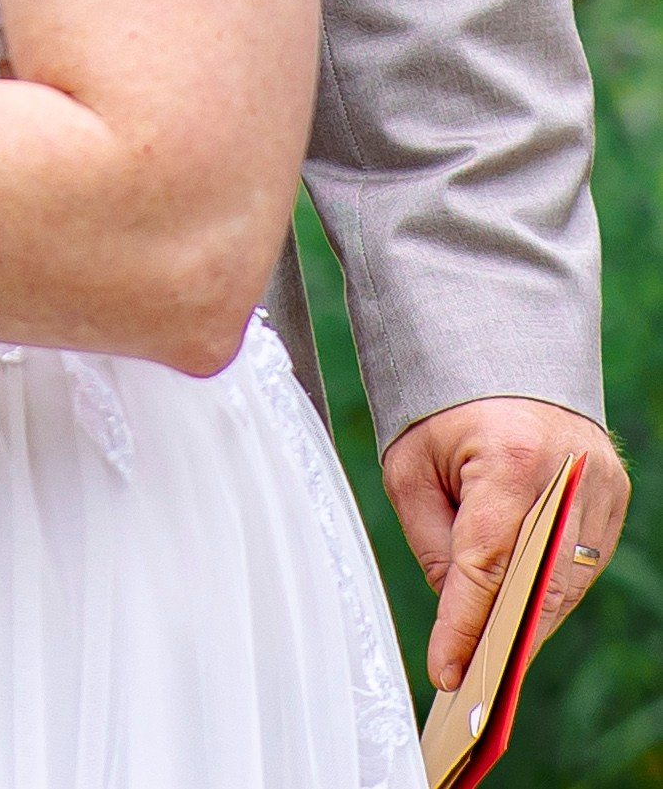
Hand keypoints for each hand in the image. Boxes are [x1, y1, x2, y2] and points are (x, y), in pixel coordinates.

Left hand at [382, 397, 627, 688]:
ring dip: (531, 623)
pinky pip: (584, 562)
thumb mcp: (412, 466)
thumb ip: (435, 544)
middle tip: (472, 681)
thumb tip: (456, 611)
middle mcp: (568, 471)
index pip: (487, 565)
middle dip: (503, 639)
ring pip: (567, 583)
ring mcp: (600, 481)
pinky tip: (524, 616)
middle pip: (537, 584)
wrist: (497, 344)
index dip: (464, 627)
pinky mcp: (614, 490)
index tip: (447, 673)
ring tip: (494, 660)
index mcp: (510, 457)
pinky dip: (553, 592)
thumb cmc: (444, 404)